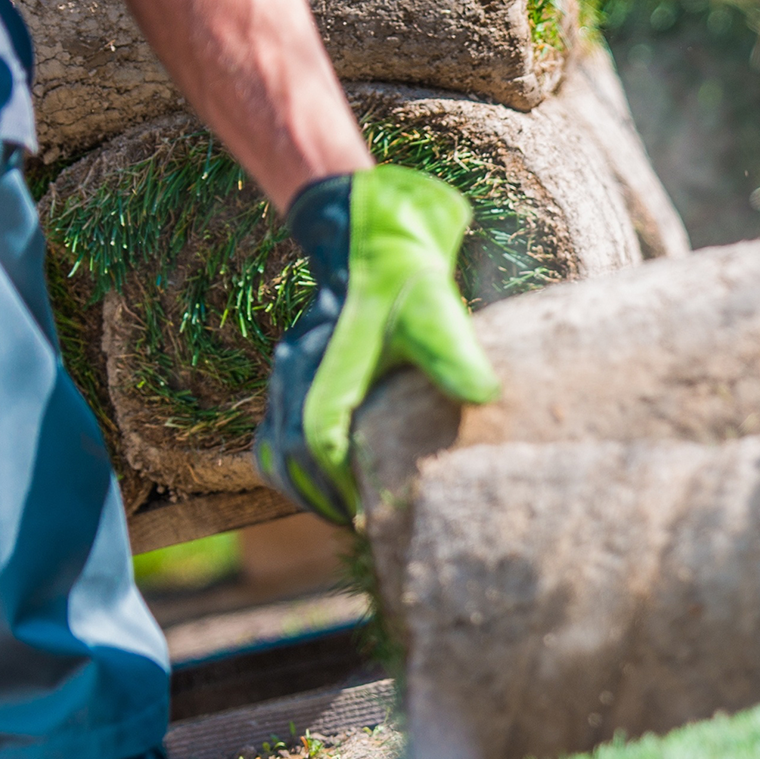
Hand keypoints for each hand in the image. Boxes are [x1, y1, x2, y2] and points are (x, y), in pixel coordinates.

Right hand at [256, 167, 501, 521]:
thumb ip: (454, 352)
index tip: (372, 514)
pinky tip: (332, 482)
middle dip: (325, 498)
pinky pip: (273, 440)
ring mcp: (287, 376)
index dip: (342, 485)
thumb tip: (486, 396)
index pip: (317, 443)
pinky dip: (295, 470)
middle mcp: (295, 373)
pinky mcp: (292, 378)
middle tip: (366, 523)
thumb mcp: (435, 308)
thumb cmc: (404, 275)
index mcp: (325, 364)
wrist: (368, 235)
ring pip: (275, 454)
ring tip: (350, 511)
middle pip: (290, 459)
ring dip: (308, 489)